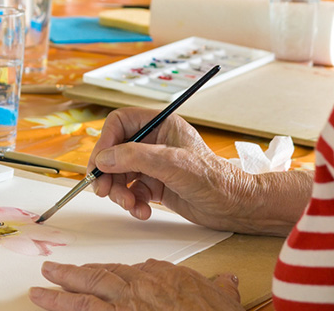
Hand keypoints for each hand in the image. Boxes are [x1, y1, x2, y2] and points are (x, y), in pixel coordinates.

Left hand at [29, 259, 241, 310]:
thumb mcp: (221, 295)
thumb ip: (218, 285)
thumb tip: (226, 280)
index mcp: (158, 275)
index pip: (128, 271)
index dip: (109, 275)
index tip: (98, 275)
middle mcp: (137, 287)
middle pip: (98, 277)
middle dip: (72, 275)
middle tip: (49, 272)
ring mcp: (125, 307)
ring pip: (85, 298)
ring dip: (59, 296)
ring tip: (38, 294)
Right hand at [89, 107, 313, 235]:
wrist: (234, 207)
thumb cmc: (213, 178)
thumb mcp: (171, 163)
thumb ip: (135, 157)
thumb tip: (104, 159)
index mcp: (160, 124)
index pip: (120, 123)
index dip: (106, 141)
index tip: (99, 163)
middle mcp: (154, 142)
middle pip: (115, 151)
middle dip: (108, 173)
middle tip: (103, 191)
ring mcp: (154, 165)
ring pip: (120, 174)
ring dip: (119, 192)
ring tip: (130, 205)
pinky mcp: (156, 185)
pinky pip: (131, 192)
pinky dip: (132, 203)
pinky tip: (143, 211)